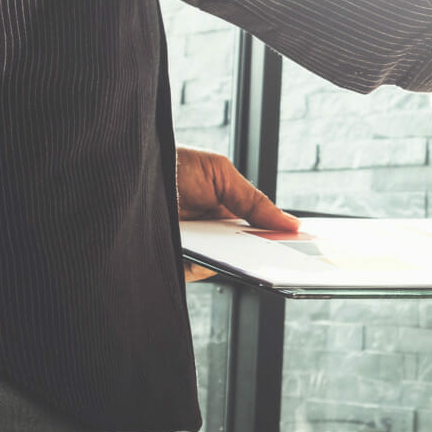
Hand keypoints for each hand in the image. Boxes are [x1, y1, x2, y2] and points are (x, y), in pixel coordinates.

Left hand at [175, 146, 298, 280]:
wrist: (127, 165)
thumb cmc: (168, 162)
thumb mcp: (219, 173)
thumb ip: (254, 201)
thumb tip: (291, 223)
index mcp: (221, 212)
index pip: (256, 231)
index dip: (278, 237)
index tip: (304, 244)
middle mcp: (208, 233)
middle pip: (246, 252)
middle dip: (269, 253)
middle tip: (294, 256)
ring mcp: (193, 249)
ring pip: (227, 263)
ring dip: (247, 261)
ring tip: (272, 257)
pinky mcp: (175, 262)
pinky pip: (202, 270)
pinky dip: (218, 264)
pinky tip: (234, 257)